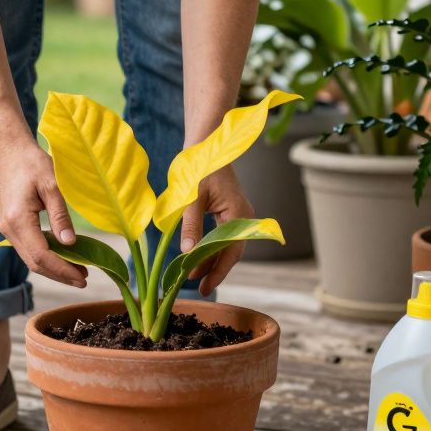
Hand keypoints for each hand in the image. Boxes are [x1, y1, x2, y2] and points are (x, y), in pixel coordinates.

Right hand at [0, 142, 86, 287]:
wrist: (9, 152)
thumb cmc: (32, 163)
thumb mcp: (52, 185)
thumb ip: (60, 216)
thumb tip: (70, 244)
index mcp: (18, 220)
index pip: (41, 256)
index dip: (62, 269)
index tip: (83, 276)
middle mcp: (9, 229)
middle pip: (35, 263)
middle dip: (60, 274)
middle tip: (84, 280)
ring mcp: (8, 229)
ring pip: (31, 259)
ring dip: (54, 268)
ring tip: (78, 272)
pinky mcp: (11, 227)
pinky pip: (29, 249)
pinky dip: (47, 257)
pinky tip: (63, 257)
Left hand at [180, 167, 253, 296]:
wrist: (208, 143)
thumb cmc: (199, 165)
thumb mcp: (192, 197)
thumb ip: (190, 225)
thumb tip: (187, 253)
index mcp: (239, 214)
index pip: (231, 252)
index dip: (218, 272)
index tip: (205, 287)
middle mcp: (244, 217)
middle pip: (231, 252)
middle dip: (213, 270)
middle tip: (196, 287)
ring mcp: (238, 215)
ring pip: (226, 246)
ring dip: (210, 260)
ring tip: (192, 275)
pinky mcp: (230, 213)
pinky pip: (223, 237)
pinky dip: (210, 248)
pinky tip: (196, 256)